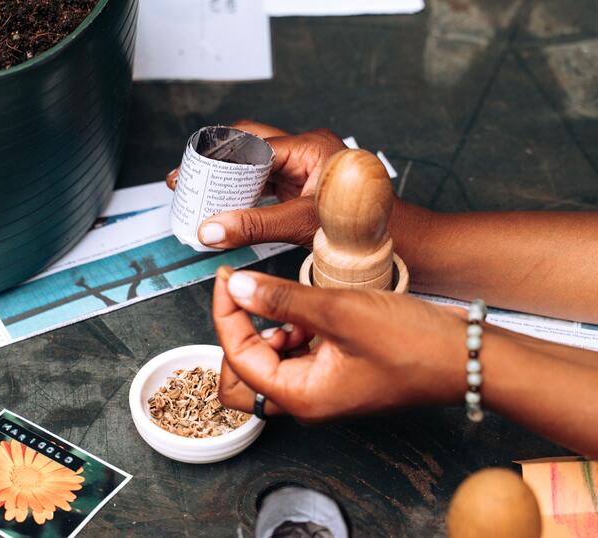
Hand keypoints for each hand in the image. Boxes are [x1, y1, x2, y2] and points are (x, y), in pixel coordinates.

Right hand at [166, 121, 348, 248]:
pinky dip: (241, 192)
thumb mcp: (301, 224)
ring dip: (226, 176)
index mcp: (310, 147)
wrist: (387, 238)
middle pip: (248, 142)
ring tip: (198, 191)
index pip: (253, 147)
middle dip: (216, 159)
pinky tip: (223, 204)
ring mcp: (300, 165)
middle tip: (187, 176)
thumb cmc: (359, 225)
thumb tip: (212, 230)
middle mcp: (304, 150)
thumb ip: (255, 227)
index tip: (191, 175)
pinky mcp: (297, 183)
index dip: (219, 161)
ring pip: (253, 162)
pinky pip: (261, 180)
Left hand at [212, 266, 467, 422]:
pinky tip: (309, 314)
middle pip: (243, 377)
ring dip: (265, 332)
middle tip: (246, 296)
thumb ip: (282, 299)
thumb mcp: (340, 311)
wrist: (468, 355)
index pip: (238, 358)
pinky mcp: (335, 375)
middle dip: (237, 335)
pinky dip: (291, 334)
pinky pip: (295, 358)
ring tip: (286, 304)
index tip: (227, 278)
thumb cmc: (414, 343)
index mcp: (302, 397)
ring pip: (268, 365)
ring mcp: (321, 390)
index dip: (226, 314)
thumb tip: (237, 287)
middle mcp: (307, 401)